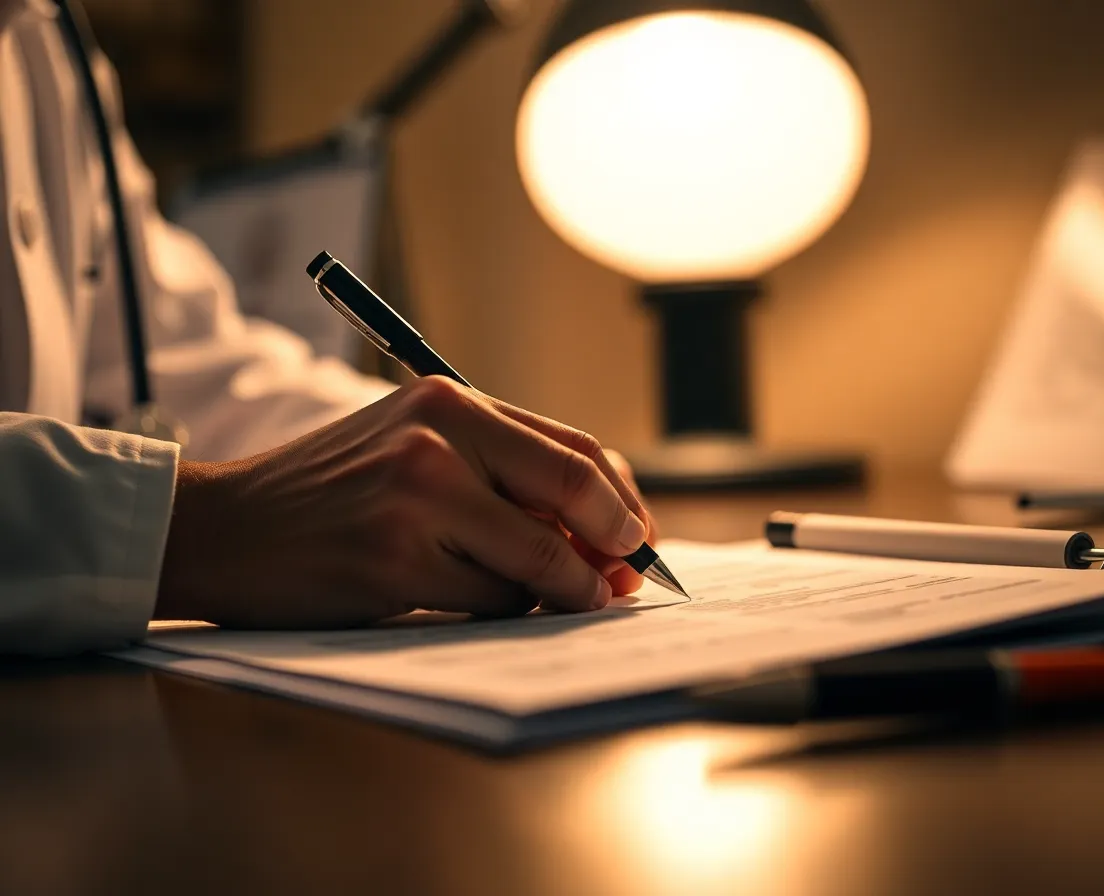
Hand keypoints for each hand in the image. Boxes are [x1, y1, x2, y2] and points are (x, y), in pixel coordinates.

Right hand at [156, 378, 656, 627]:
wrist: (225, 525)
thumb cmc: (331, 489)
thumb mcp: (416, 446)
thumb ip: (503, 470)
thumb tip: (602, 531)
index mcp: (451, 401)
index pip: (574, 451)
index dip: (623, 503)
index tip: (638, 541)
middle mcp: (439, 439)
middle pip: (573, 494)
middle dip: (615, 549)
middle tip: (623, 584)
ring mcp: (417, 498)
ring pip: (538, 561)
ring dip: (551, 592)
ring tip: (528, 594)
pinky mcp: (394, 561)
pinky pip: (492, 601)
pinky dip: (498, 610)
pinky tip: (457, 595)